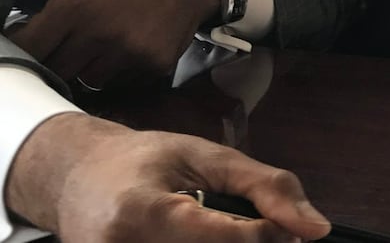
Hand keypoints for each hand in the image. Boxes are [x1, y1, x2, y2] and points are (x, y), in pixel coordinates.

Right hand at [6, 112, 330, 241]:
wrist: (74, 177)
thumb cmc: (143, 162)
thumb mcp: (207, 156)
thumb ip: (266, 187)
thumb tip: (316, 228)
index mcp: (144, 212)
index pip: (224, 237)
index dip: (264, 235)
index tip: (280, 228)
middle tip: (251, 230)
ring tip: (214, 230)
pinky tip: (196, 238)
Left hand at [10, 0, 222, 89]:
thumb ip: (53, 16)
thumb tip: (16, 44)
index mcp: (75, 6)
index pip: (29, 48)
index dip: (18, 57)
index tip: (15, 62)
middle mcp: (99, 32)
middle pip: (55, 72)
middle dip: (54, 67)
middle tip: (61, 59)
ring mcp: (127, 53)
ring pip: (87, 82)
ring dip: (87, 72)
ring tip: (101, 52)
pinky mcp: (150, 67)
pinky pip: (119, 84)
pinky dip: (118, 74)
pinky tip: (128, 54)